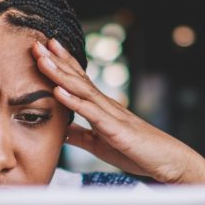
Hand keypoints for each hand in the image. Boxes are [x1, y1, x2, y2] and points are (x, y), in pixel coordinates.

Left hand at [32, 38, 204, 184]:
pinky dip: (73, 100)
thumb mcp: (98, 143)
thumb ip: (79, 135)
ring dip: (60, 73)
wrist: (168, 162)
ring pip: (82, 89)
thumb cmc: (136, 152)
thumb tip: (59, 129)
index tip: (42, 49)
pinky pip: (91, 113)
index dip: (60, 64)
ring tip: (42, 59)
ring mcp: (111, 115)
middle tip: (36, 42)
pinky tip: (58, 91)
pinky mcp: (116, 129)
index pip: (78, 80)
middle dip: (56, 60)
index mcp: (101, 108)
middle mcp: (106, 105)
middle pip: (77, 78)